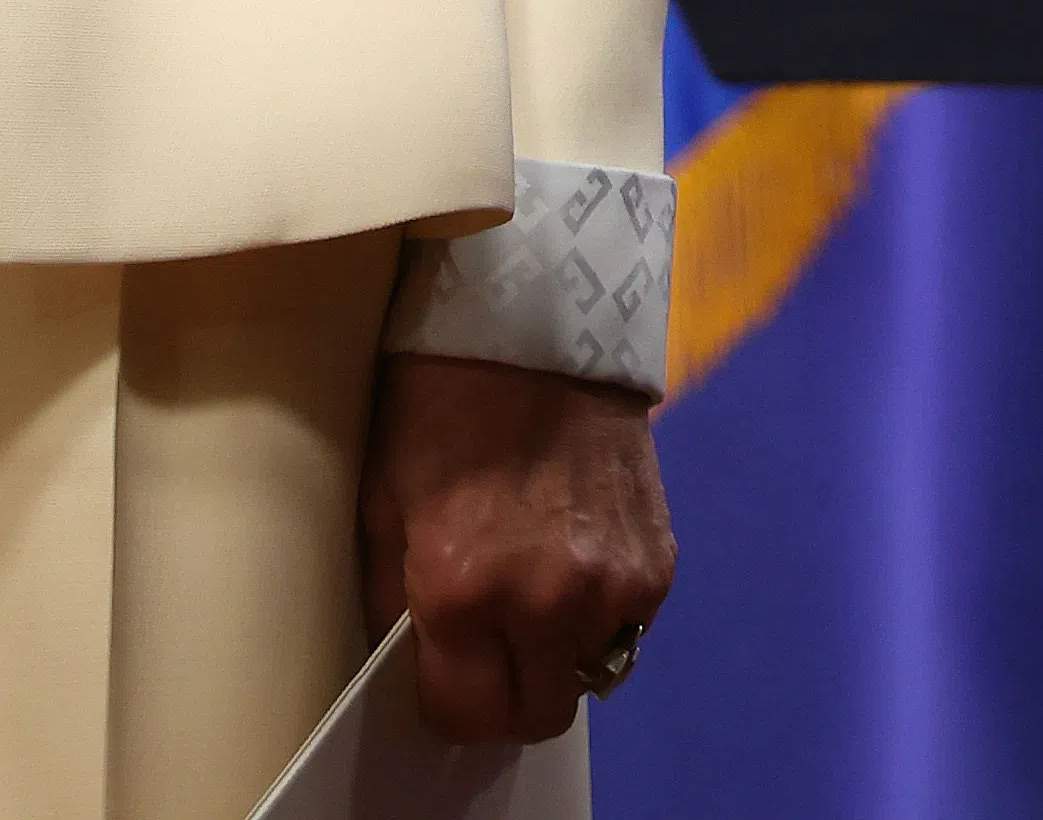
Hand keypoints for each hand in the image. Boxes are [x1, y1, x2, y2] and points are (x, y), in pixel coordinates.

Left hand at [367, 350, 672, 746]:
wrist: (540, 325)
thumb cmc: (440, 409)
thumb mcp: (384, 505)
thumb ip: (393, 601)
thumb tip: (407, 662)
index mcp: (464, 593)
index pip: (467, 717)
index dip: (450, 704)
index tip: (444, 673)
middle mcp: (548, 603)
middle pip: (538, 715)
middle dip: (508, 695)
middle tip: (490, 650)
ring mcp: (614, 584)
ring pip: (587, 675)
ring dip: (558, 653)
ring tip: (534, 591)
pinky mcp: (659, 560)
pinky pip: (627, 629)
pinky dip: (600, 614)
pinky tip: (574, 559)